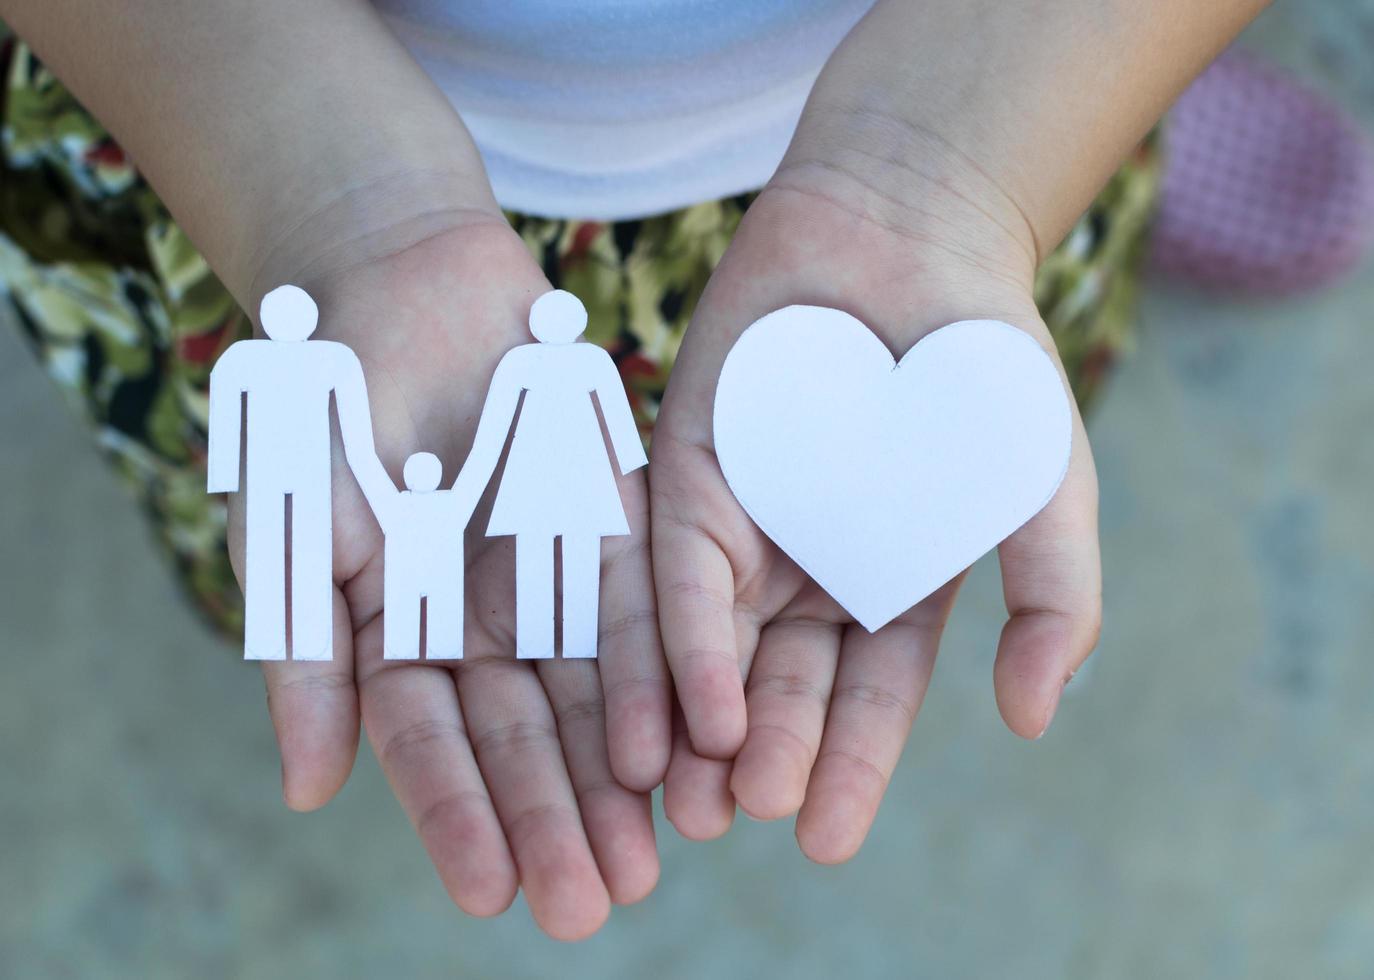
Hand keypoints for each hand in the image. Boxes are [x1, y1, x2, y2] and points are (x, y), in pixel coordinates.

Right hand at [228, 213, 670, 939]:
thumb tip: (310, 791)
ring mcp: (549, 581)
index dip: (457, 815)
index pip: (429, 744)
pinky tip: (678, 751)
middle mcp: (479, 625)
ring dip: (615, 783)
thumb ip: (302, 651)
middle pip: (521, 739)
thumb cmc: (325, 400)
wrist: (408, 282)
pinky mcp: (612, 530)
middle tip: (589, 906)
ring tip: (644, 866)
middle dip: (553, 821)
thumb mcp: (293, 520)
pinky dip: (654, 681)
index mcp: (394, 636)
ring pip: (587, 697)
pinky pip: (639, 614)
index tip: (489, 893)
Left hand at [650, 179, 1101, 859]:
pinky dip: (677, 646)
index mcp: (891, 587)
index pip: (867, 698)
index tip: (827, 837)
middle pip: (783, 687)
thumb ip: (1052, 597)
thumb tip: (1029, 720)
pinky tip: (678, 713)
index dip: (851, 766)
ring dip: (705, 729)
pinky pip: (675, 575)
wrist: (908, 229)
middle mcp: (810, 572)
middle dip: (769, 757)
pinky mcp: (688, 477)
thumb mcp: (1043, 482)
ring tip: (697, 804)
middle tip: (748, 824)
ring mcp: (745, 526)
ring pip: (716, 650)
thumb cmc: (988, 359)